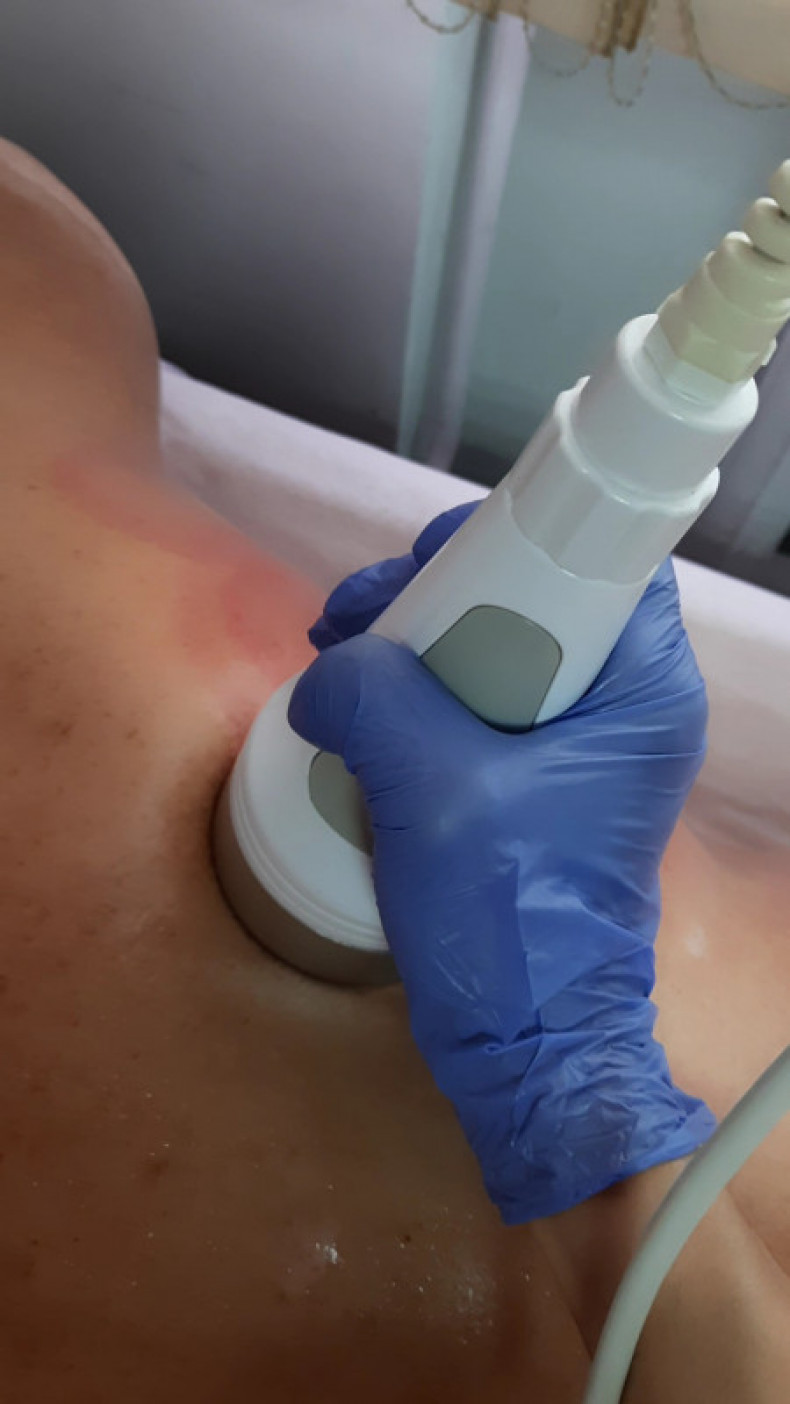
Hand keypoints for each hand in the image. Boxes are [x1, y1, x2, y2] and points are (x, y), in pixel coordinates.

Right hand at [290, 503, 715, 1223]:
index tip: (426, 564)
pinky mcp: (537, 787)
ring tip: (339, 663)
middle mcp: (624, 708)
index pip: (599, 559)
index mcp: (641, 692)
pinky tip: (359, 711)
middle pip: (533, 599)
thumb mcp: (431, 788)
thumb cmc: (506, 914)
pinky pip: (478, 710)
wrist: (523, 1043)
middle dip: (437, 598)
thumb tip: (332, 669)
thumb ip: (374, 695)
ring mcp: (582, 752)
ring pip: (495, 653)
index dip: (507, 540)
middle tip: (358, 618)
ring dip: (416, 650)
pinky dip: (419, 702)